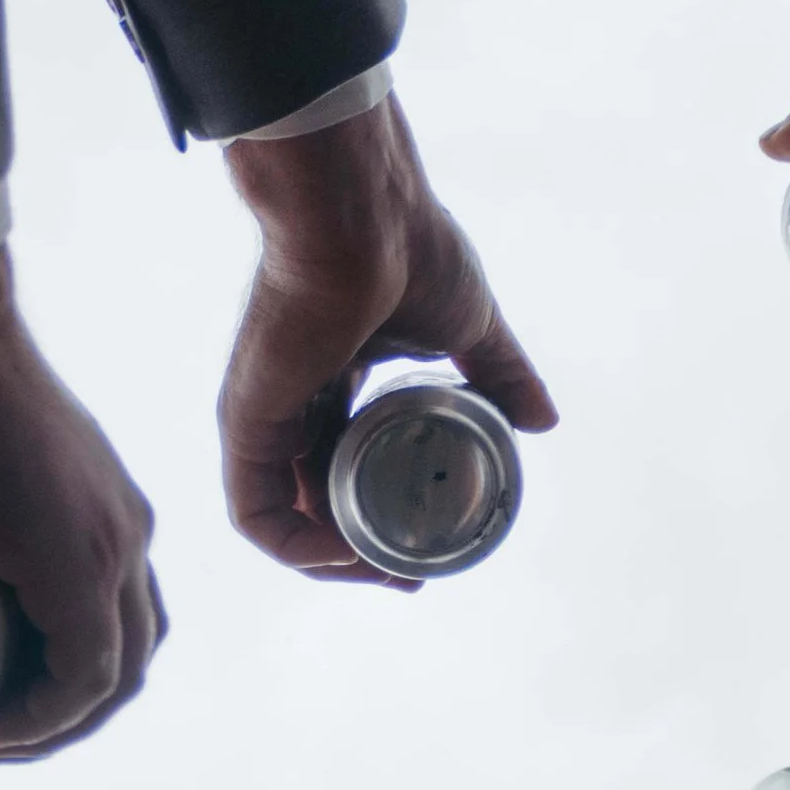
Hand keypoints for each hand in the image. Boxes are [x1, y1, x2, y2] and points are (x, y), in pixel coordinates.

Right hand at [0, 247, 162, 762]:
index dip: (74, 678)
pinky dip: (46, 719)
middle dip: (68, 715)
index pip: (121, 619)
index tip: (4, 706)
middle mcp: (128, 534)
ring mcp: (112, 548)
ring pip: (116, 674)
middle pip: (129, 655)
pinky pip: (84, 673)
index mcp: (107, 514)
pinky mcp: (79, 565)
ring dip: (58, 728)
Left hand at [221, 98, 554, 576]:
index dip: (379, 517)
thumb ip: (502, 374)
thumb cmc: (409, 248)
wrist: (362, 213)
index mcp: (332, 379)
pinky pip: (256, 514)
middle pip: (312, 502)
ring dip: (333, 562)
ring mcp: (264, 414)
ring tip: (391, 573)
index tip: (428, 548)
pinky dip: (300, 547)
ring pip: (281, 520)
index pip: (345, 465)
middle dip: (359, 554)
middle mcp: (290, 402)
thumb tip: (544, 422)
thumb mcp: (471, 330)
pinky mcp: (245, 421)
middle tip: (411, 577)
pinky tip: (352, 554)